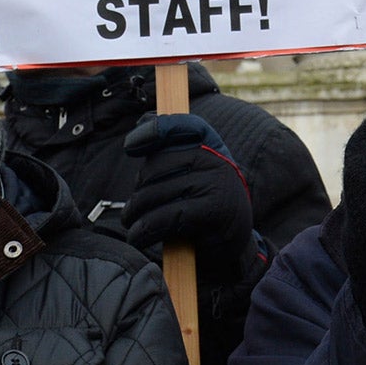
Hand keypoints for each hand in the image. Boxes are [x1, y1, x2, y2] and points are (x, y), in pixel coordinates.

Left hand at [124, 113, 254, 268]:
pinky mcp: (213, 212)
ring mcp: (217, 183)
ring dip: (136, 214)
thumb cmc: (204, 205)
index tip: (130, 147)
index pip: (181, 125)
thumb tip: (142, 121)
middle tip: (134, 209)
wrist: (235, 243)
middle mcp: (216, 159)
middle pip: (157, 165)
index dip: (152, 131)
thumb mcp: (193, 173)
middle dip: (138, 190)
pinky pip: (166, 217)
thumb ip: (171, 149)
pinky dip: (145, 230)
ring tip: (132, 226)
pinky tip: (139, 236)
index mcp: (211, 144)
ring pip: (156, 194)